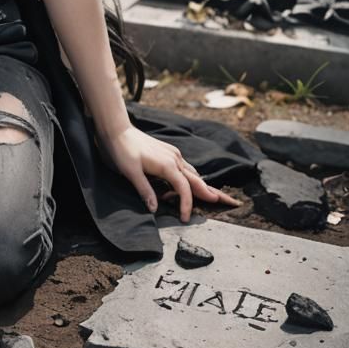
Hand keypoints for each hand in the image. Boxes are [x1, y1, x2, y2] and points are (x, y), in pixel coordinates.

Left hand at [99, 125, 242, 222]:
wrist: (116, 129)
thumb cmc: (121, 150)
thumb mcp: (130, 172)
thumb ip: (144, 190)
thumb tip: (155, 209)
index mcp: (168, 165)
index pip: (185, 189)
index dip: (187, 205)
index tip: (185, 218)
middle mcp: (174, 159)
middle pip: (197, 180)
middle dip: (213, 193)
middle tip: (232, 204)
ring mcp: (172, 154)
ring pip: (192, 173)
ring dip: (201, 186)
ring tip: (213, 197)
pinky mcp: (167, 151)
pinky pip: (184, 167)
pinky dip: (189, 178)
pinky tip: (189, 183)